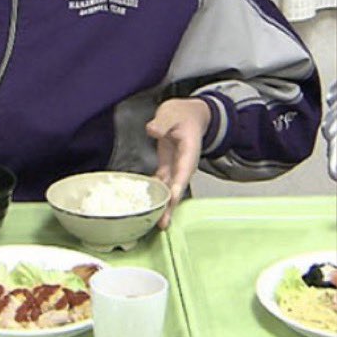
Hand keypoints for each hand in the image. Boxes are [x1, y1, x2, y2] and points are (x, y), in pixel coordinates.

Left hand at [145, 98, 210, 228]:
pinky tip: (146, 205)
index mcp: (189, 150)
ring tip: (155, 223)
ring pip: (170, 189)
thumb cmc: (182, 114)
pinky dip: (155, 194)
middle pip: (178, 187)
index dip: (178, 185)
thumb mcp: (171, 112)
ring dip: (163, 206)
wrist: (190, 115)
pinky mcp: (168, 167)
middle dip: (170, 206)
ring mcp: (176, 167)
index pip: (184, 170)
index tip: (172, 198)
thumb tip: (152, 130)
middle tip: (162, 223)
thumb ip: (162, 122)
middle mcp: (184, 163)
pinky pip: (162, 183)